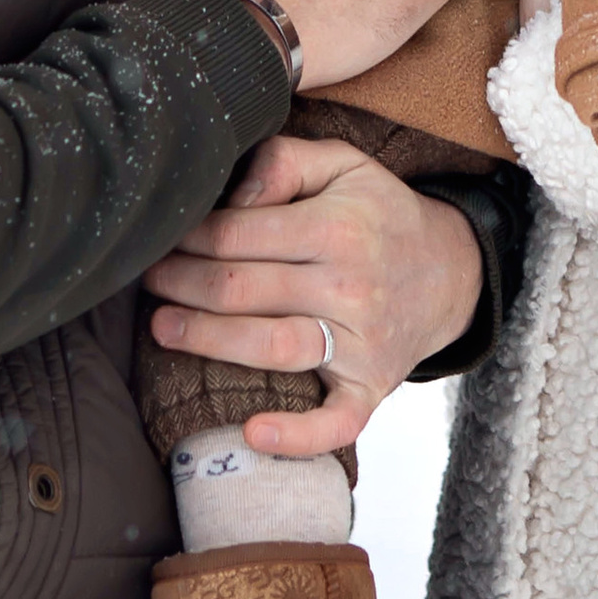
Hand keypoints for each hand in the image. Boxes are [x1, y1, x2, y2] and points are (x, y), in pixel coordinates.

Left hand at [144, 136, 483, 455]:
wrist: (450, 272)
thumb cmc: (379, 214)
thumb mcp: (343, 164)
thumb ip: (284, 162)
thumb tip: (232, 195)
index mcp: (338, 227)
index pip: (240, 235)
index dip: (190, 238)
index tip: (162, 238)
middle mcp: (350, 285)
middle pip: (243, 290)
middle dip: (183, 284)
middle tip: (147, 280)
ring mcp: (362, 342)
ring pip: (270, 346)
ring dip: (207, 340)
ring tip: (162, 328)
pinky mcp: (370, 388)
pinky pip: (336, 420)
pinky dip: (297, 435)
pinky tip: (253, 434)